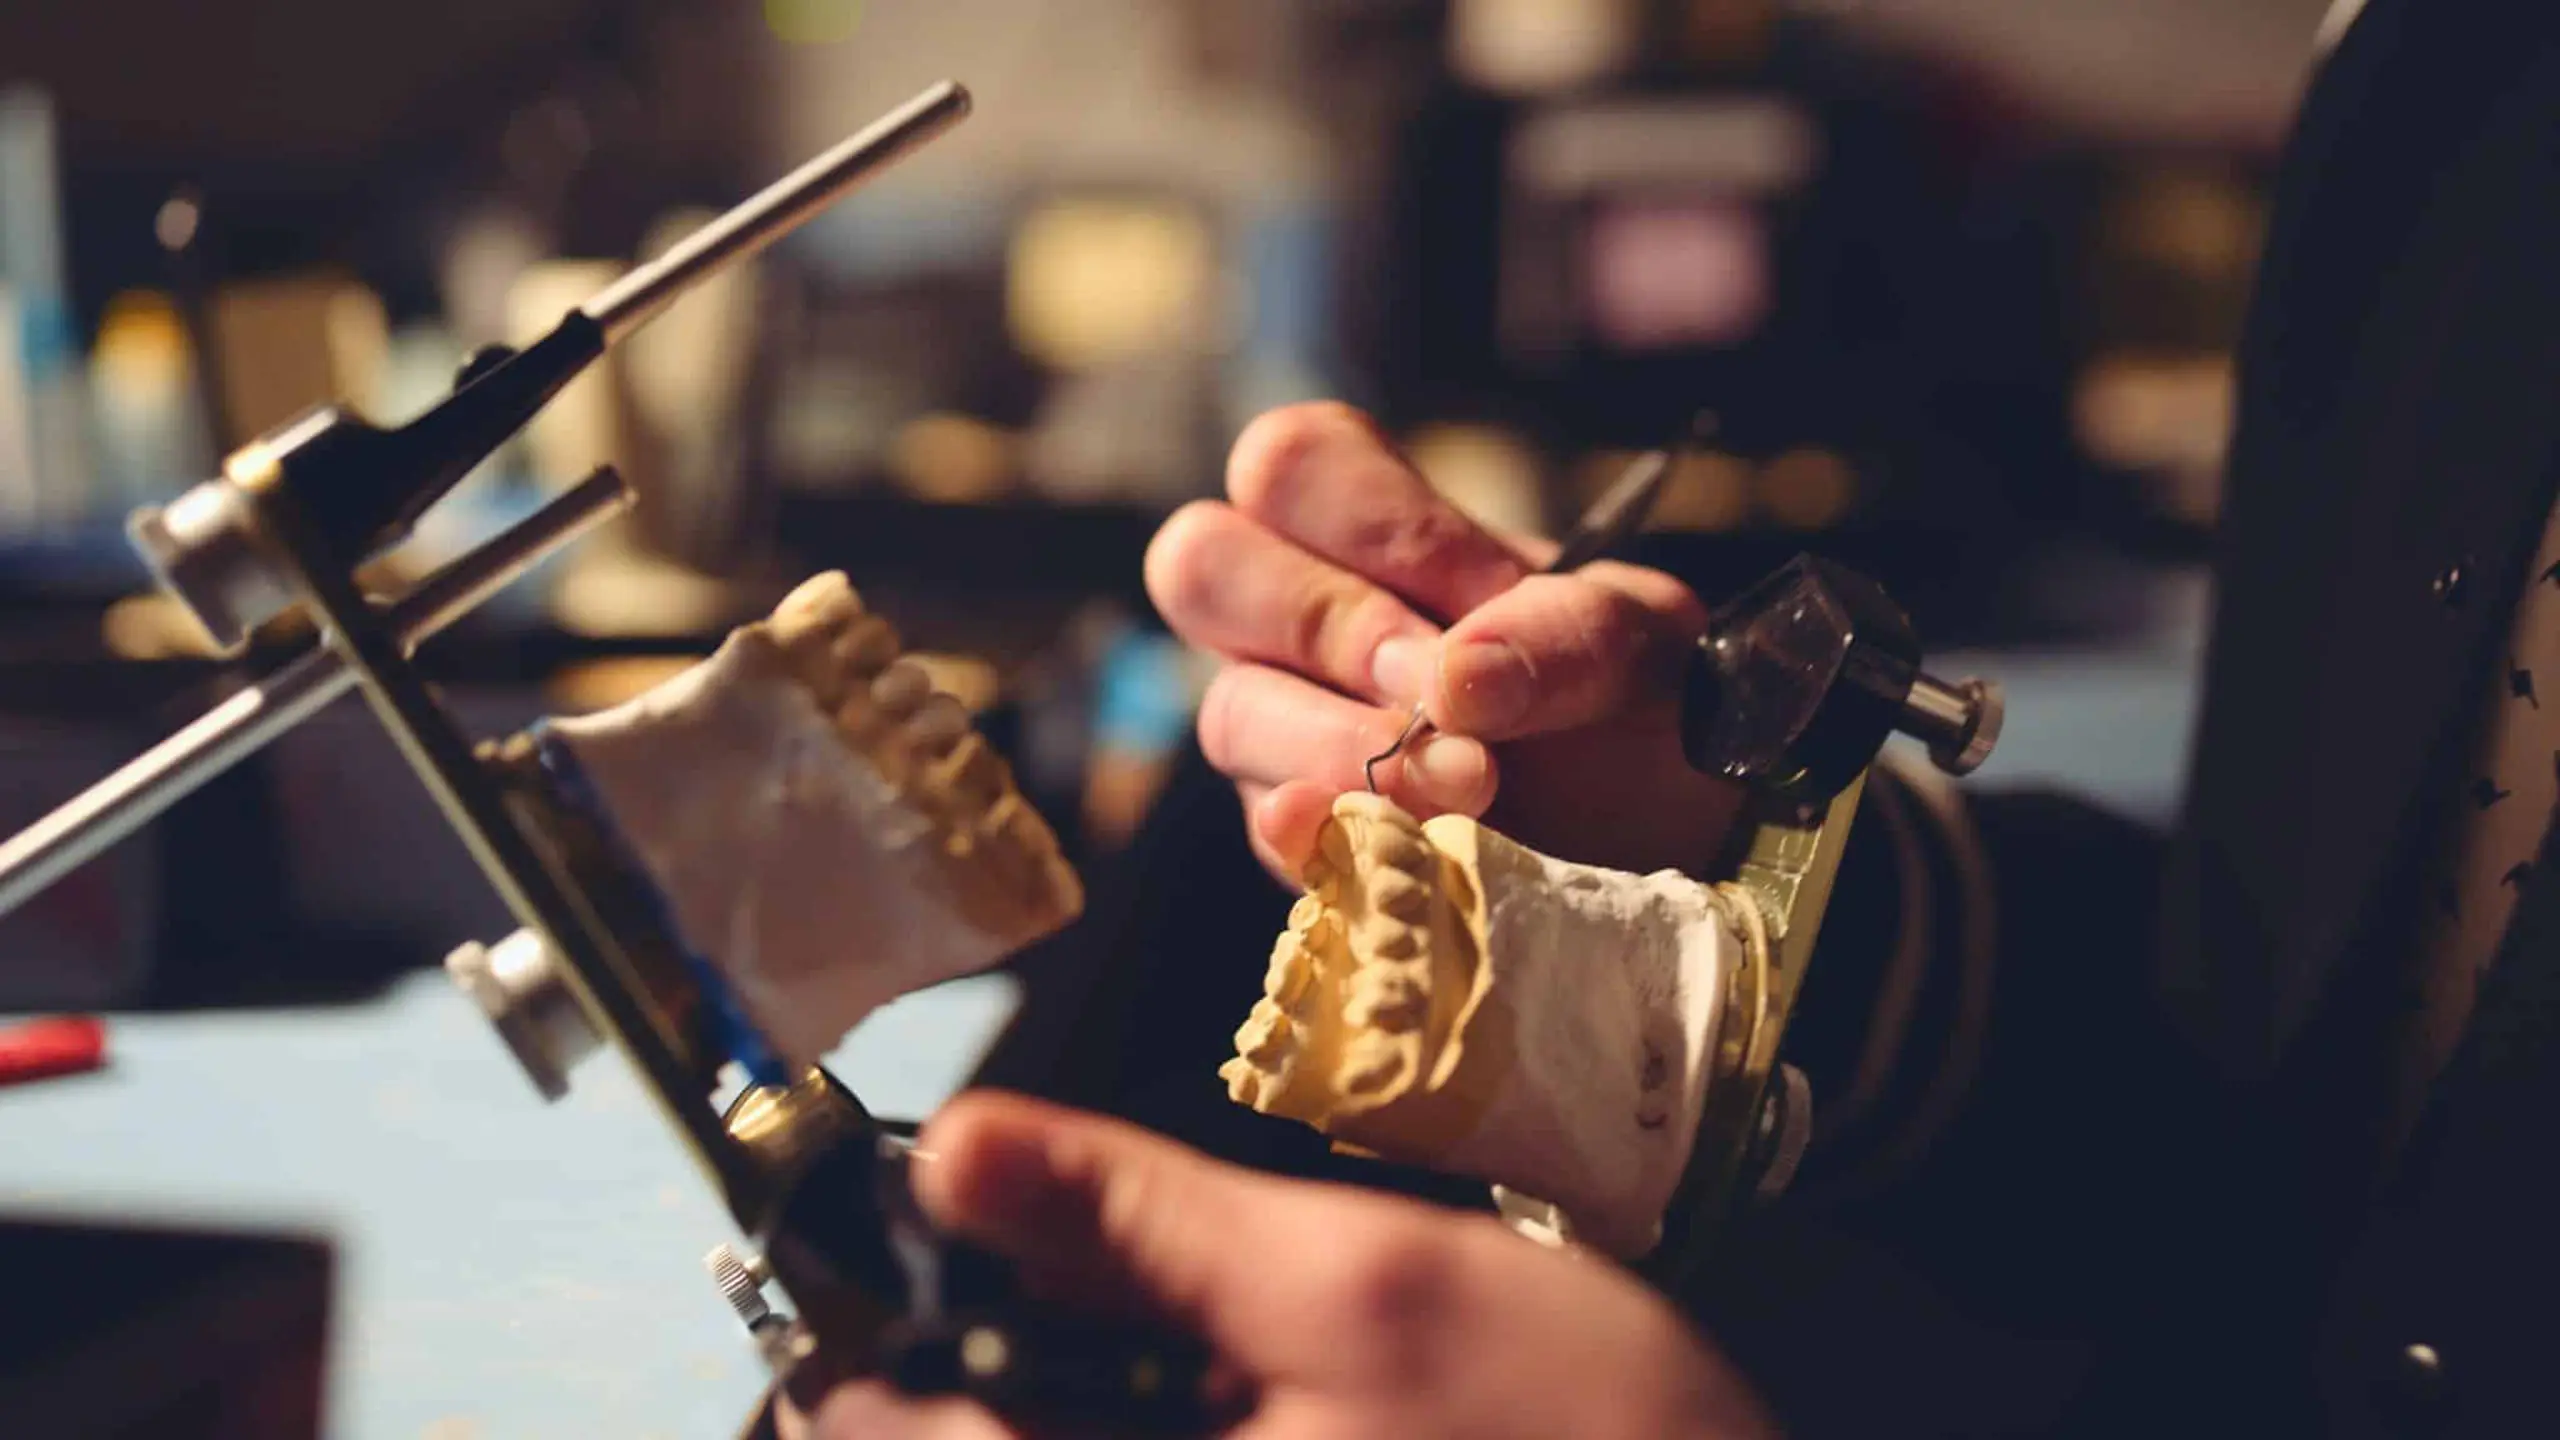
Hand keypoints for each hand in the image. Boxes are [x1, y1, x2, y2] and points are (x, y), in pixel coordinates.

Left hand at [794, 1092, 1777, 1439]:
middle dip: (953, 1347)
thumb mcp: (1360, 1286)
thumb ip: (1140, 1224)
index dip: (847, 1307)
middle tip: (1048, 1252)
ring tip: (1151, 1319)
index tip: (905, 1222)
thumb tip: (951, 1148)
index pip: (855, 1422)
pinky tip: (1208, 1396)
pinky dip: (1103, 1428)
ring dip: (1032, 1392)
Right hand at [1145, 402, 1744, 878]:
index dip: (1367, 527)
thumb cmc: (1634, 699)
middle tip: (1436, 695)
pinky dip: (1323, 832)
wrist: (1670, 830)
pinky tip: (1389, 841)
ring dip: (1345, 746)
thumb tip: (1450, 681)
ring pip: (1231, 710)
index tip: (1473, 598)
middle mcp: (1298, 616)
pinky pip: (1268, 827)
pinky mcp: (1301, 834)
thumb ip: (1564, 634)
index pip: (1290, 463)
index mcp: (1370, 526)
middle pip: (1201, 565)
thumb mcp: (1641, 640)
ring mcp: (1282, 727)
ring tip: (1472, 788)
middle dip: (1327, 630)